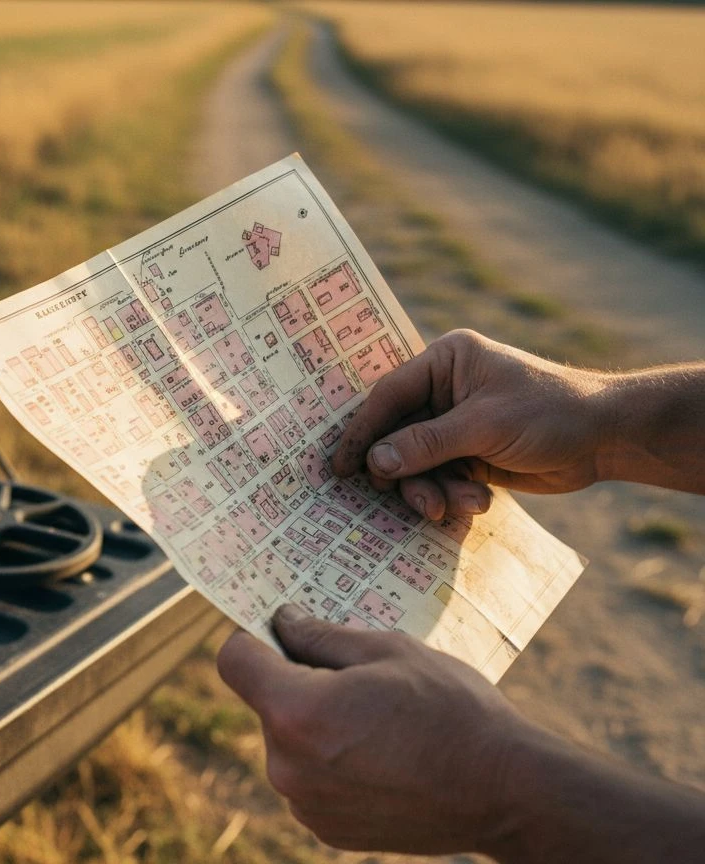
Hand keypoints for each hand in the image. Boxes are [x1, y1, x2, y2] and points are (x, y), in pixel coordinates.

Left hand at [217, 605, 535, 854]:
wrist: (506, 792)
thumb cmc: (451, 711)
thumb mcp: (387, 649)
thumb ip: (320, 635)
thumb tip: (282, 622)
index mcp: (295, 712)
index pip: (233, 659)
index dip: (255, 637)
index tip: (284, 631)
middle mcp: (287, 766)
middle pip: (265, 701)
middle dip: (297, 681)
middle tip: (358, 678)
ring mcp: (304, 804)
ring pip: (288, 740)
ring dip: (315, 723)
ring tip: (378, 720)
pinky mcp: (325, 830)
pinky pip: (309, 778)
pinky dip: (332, 761)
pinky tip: (382, 756)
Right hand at [331, 329, 608, 519]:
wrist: (606, 439)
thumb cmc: (549, 413)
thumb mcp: (483, 426)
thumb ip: (425, 444)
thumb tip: (374, 463)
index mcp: (444, 361)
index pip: (388, 395)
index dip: (362, 431)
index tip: (341, 466)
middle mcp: (444, 389)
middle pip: (398, 436)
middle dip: (407, 473)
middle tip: (416, 501)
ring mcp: (455, 423)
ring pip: (417, 464)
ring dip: (433, 490)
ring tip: (456, 506)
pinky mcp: (468, 453)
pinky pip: (440, 478)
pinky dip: (453, 494)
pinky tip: (479, 500)